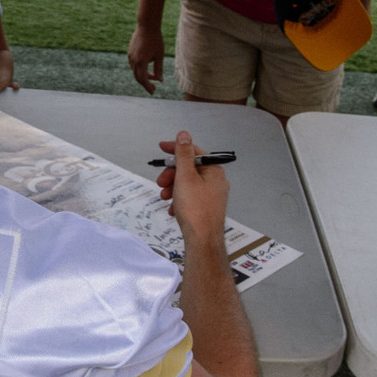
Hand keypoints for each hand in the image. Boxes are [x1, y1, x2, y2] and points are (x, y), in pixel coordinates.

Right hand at [127, 25, 164, 93]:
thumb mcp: (159, 55)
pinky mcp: (129, 52)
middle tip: (153, 88)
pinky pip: (134, 64)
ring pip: (135, 71)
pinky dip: (140, 68)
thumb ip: (159, 69)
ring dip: (143, 75)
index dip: (148, 87)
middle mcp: (133, 60)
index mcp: (141, 62)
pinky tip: (147, 66)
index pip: (143, 79)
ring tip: (153, 76)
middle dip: (145, 83)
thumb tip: (159, 80)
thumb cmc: (155, 40)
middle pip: (138, 77)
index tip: (153, 92)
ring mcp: (130, 56)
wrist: (147, 26)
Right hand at [155, 131, 229, 246]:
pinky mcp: (207, 208)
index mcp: (214, 171)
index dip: (175, 149)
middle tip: (161, 181)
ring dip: (173, 188)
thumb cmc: (196, 211)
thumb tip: (184, 135)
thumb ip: (183, 154)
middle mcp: (216, 182)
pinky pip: (190, 198)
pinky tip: (173, 209)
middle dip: (172, 174)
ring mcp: (212, 196)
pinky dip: (179, 200)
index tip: (162, 148)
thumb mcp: (185, 177)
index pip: (193, 152)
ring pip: (188, 184)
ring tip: (165, 198)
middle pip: (189, 169)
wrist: (202, 240)